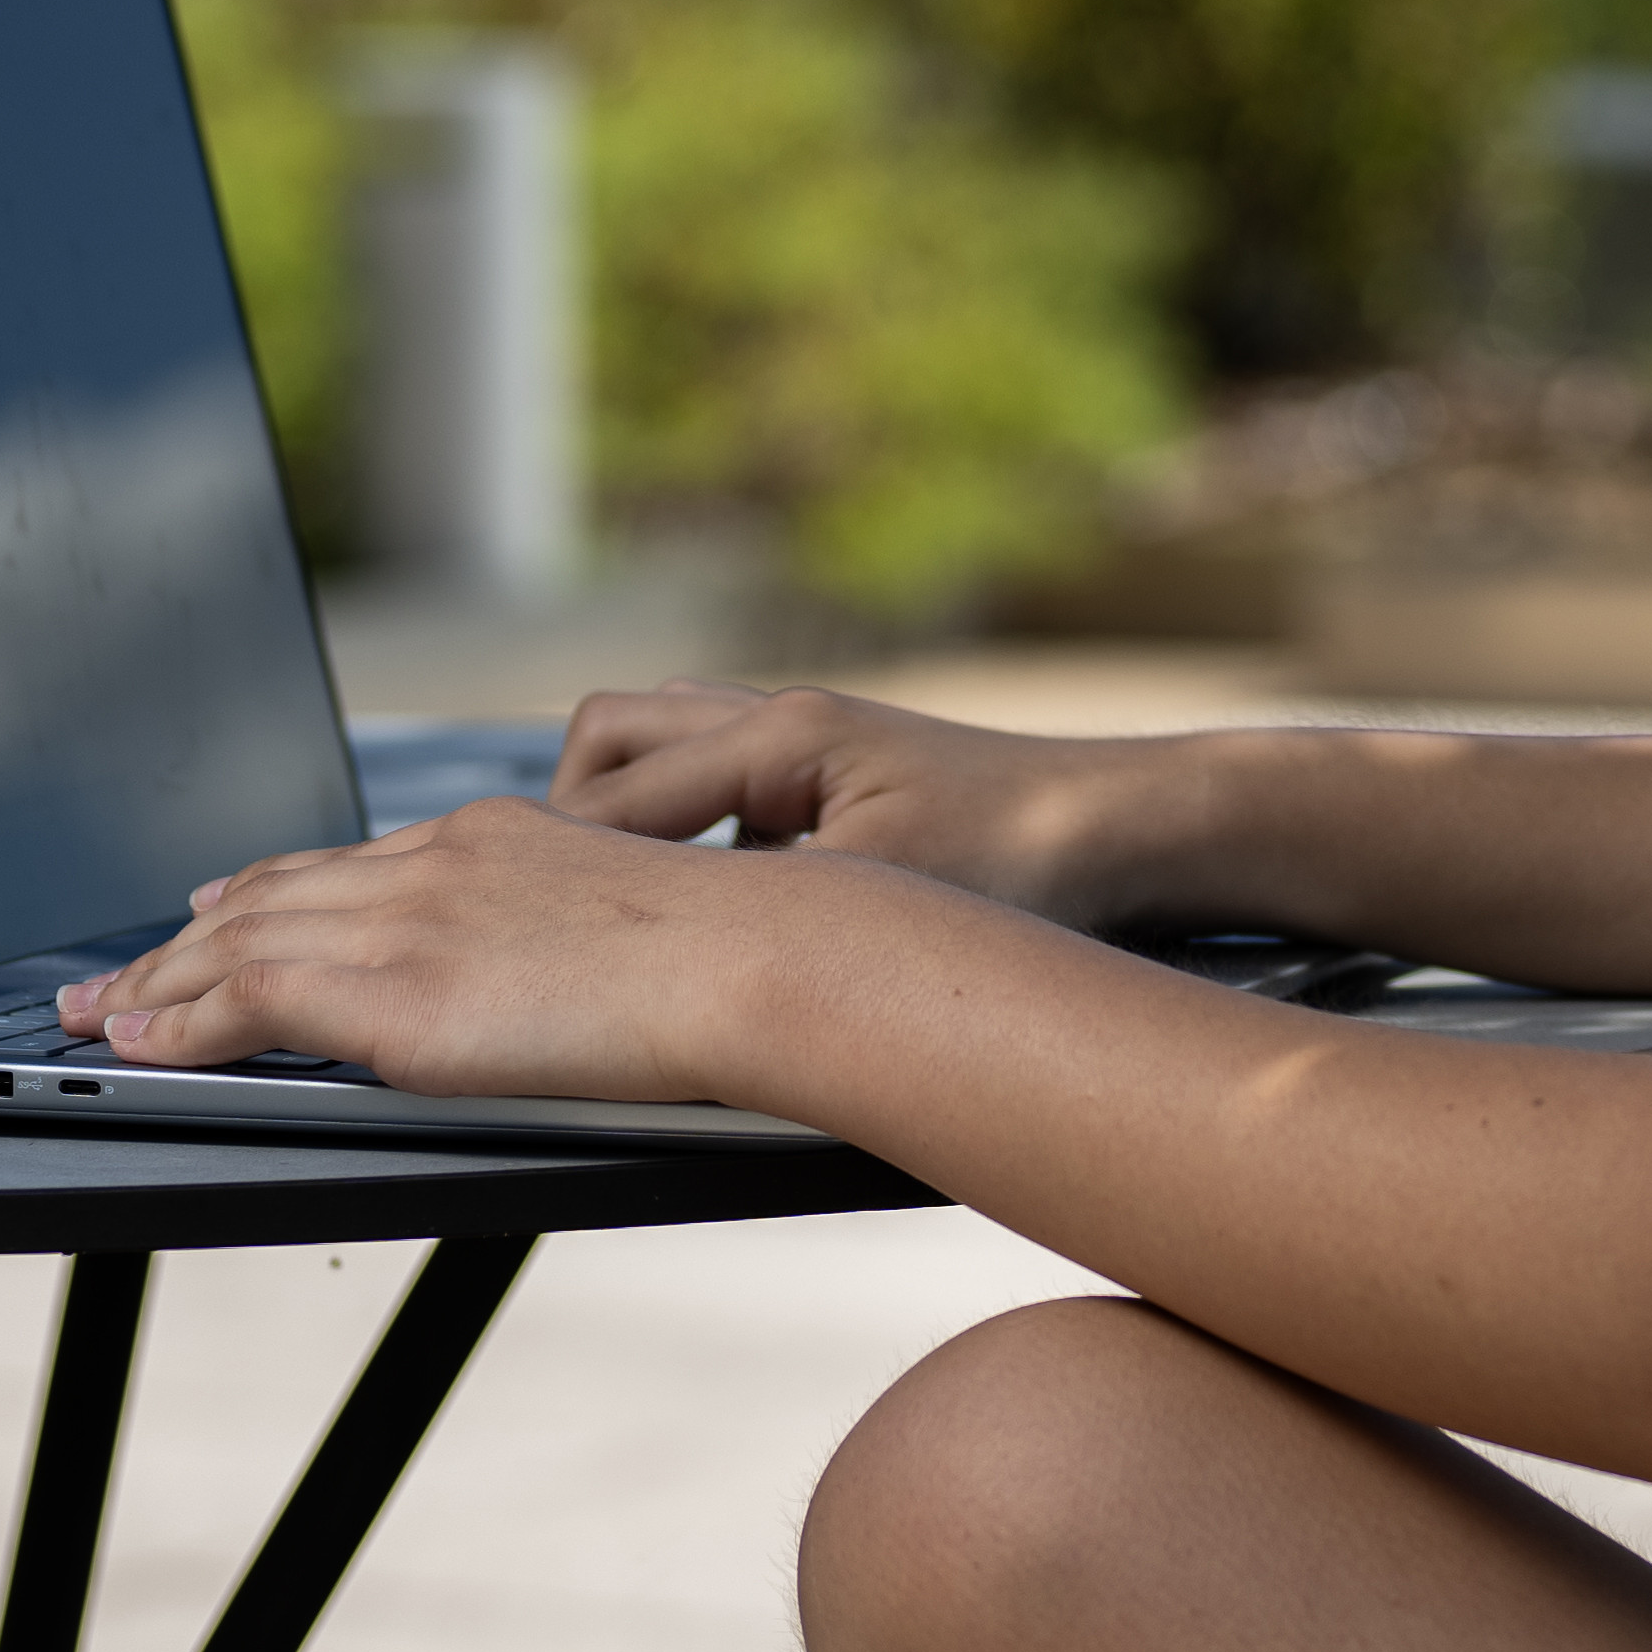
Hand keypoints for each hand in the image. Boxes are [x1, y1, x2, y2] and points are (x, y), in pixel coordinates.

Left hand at [73, 790, 842, 1105]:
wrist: (759, 955)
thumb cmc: (743, 956)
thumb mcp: (637, 921)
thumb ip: (571, 939)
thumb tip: (564, 982)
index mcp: (494, 837)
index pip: (347, 864)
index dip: (264, 893)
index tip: (212, 907)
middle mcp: (434, 862)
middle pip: (272, 897)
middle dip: (182, 942)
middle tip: (117, 976)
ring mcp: (409, 920)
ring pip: (239, 944)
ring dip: (155, 986)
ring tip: (97, 1016)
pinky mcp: (395, 991)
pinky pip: (250, 999)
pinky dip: (183, 1022)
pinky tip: (141, 1044)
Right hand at [546, 683, 1219, 929]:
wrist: (1133, 827)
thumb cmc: (1025, 862)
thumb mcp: (882, 896)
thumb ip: (757, 906)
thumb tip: (656, 931)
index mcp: (783, 740)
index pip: (618, 796)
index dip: (564, 864)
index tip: (517, 926)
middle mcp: (787, 721)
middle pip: (614, 735)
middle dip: (575, 816)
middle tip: (574, 907)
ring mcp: (815, 741)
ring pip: (667, 744)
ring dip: (631, 813)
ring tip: (628, 903)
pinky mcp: (843, 775)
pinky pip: (725, 781)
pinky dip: (693, 828)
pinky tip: (724, 907)